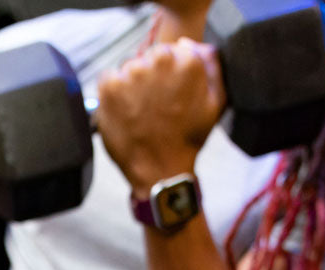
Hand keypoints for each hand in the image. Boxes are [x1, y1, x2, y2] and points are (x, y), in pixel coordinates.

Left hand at [96, 39, 226, 195]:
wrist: (161, 172)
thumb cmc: (188, 139)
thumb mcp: (216, 101)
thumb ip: (210, 63)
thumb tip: (186, 43)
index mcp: (187, 61)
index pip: (168, 52)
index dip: (165, 76)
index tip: (166, 97)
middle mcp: (159, 61)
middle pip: (147, 58)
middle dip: (148, 79)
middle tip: (152, 108)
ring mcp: (133, 73)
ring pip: (128, 69)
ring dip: (130, 87)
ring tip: (138, 114)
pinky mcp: (111, 86)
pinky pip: (108, 79)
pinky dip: (113, 95)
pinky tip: (124, 114)